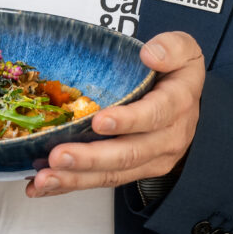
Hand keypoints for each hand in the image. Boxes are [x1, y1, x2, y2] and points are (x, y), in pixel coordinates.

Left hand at [25, 31, 204, 197]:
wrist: (187, 99)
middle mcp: (168, 138)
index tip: (98, 121)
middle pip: (128, 154)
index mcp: (177, 105)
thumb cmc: (177, 71)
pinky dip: (73, 184)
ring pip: (114, 174)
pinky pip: (104, 181)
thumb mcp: (184, 49)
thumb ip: (172, 47)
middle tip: (58, 155)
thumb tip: (150, 54)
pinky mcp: (135, 171)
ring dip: (77, 178)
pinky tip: (46, 185)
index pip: (154, 116)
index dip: (127, 120)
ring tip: (45, 177)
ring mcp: (151, 159)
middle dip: (90, 158)